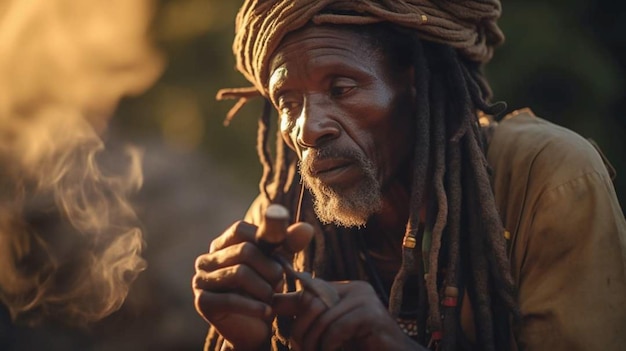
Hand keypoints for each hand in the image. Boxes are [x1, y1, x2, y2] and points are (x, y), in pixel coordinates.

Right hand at [192, 219, 314, 349]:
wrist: (253, 329)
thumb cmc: (264, 289)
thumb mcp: (278, 263)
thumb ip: (289, 244)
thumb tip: (306, 228)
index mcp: (222, 245)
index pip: (240, 229)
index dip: (264, 238)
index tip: (281, 252)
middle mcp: (206, 260)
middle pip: (244, 251)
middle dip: (269, 268)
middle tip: (279, 282)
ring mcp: (201, 280)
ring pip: (240, 273)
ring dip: (264, 288)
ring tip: (272, 298)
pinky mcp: (202, 302)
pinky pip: (231, 299)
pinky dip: (254, 306)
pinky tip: (268, 312)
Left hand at [273, 280, 425, 350]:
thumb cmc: (363, 347)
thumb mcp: (331, 331)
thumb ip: (308, 315)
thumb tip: (274, 302)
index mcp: (346, 289)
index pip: (308, 290)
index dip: (291, 307)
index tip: (283, 327)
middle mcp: (356, 289)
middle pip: (311, 302)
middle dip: (301, 331)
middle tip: (301, 350)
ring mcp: (366, 300)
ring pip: (322, 318)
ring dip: (314, 343)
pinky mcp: (372, 315)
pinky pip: (336, 329)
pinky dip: (330, 346)